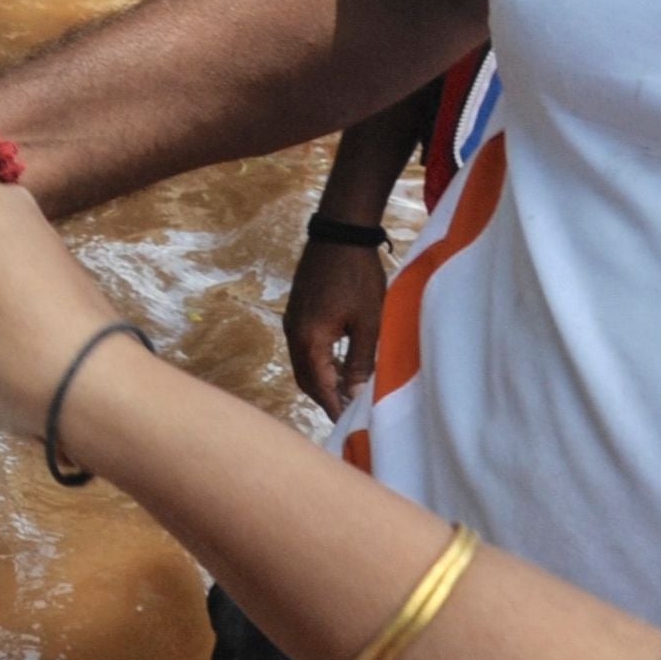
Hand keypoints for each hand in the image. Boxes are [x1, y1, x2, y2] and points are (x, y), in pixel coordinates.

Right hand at [282, 233, 388, 419]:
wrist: (339, 235)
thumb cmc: (358, 278)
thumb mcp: (367, 322)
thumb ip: (360, 361)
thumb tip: (356, 393)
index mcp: (309, 340)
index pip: (319, 386)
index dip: (333, 406)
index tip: (347, 424)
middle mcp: (294, 335)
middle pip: (305, 378)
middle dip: (324, 397)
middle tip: (346, 412)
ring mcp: (293, 322)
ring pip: (303, 363)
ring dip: (321, 380)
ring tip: (345, 391)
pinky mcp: (298, 312)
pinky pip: (304, 347)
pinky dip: (318, 362)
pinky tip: (337, 364)